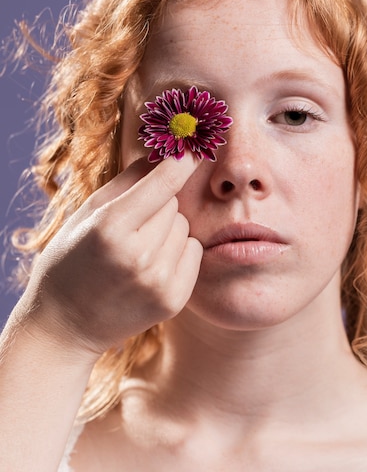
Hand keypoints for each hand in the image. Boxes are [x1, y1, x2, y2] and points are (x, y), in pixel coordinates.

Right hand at [21, 153, 202, 358]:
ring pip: (185, 227)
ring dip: (168, 229)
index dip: (181, 161)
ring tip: (139, 248)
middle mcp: (137, 256)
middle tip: (133, 224)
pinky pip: (194, 252)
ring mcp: (158, 281)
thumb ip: (127, 180)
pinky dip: (178, 251)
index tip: (193, 147)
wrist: (67, 324)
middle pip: (174, 204)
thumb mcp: (86, 213)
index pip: (163, 183)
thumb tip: (166, 153)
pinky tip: (152, 265)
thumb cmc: (73, 258)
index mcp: (109, 228)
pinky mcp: (174, 300)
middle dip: (158, 205)